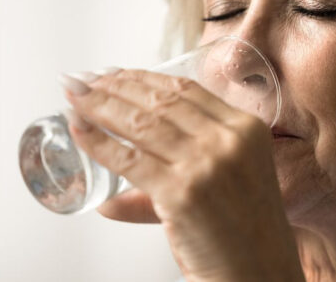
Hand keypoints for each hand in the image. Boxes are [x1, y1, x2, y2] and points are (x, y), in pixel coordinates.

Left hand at [59, 69, 303, 280]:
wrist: (260, 273)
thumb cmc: (244, 235)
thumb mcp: (230, 183)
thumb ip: (178, 179)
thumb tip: (111, 200)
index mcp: (247, 129)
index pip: (186, 90)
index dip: (143, 77)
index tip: (114, 74)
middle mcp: (229, 140)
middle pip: (160, 101)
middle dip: (113, 86)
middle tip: (83, 81)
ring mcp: (206, 165)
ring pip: (142, 124)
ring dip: (100, 106)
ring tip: (75, 98)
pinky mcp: (182, 194)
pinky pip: (129, 160)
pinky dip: (98, 143)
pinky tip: (80, 132)